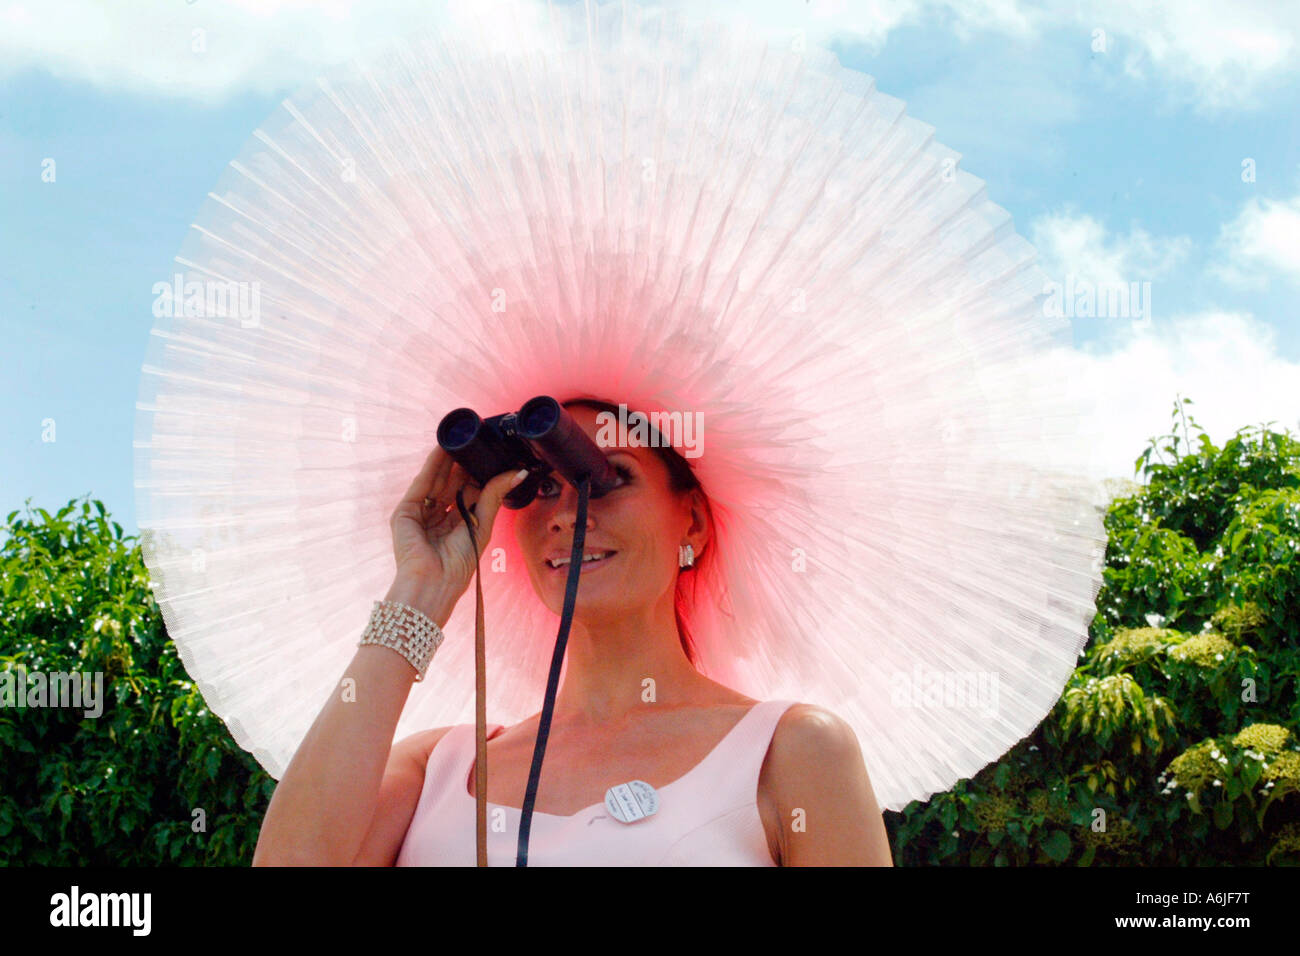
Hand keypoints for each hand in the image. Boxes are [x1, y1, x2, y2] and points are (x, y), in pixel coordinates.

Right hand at [387, 447, 526, 620]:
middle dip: (463, 462)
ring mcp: (421, 513)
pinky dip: (431, 466)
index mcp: (457, 523)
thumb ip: (494, 495)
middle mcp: (438, 516)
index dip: (477, 472)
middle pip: (451, 482)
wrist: (434, 583)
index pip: (467, 491)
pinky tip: (441, 449)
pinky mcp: (406, 512)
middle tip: (476, 439)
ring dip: (447, 459)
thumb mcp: (482, 524)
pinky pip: (421, 484)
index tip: (491, 452)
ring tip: (460, 437)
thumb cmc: (459, 564)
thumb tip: (518, 473)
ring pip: (436, 480)